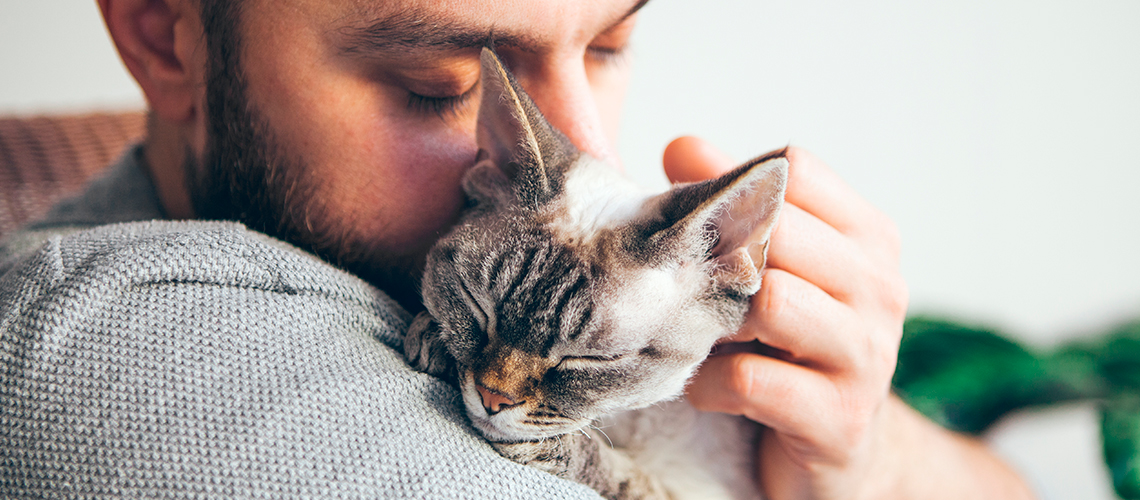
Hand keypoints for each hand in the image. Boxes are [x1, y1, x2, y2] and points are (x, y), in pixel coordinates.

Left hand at [664, 137, 1034, 499]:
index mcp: (869, 239)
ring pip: (771, 302)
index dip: (731, 182)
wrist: (844, 452)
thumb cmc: (794, 348)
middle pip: (780, 229)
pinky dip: (710, 383)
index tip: (693, 213)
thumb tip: (681, 147)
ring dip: (713, 320)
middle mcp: (880, 289)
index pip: (796, 169)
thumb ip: (733, 205)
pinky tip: (704, 387)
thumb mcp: (772, 268)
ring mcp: (868, 356)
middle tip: (680, 281)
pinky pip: (753, 380)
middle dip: (717, 253)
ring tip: (697, 336)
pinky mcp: (841, 421)